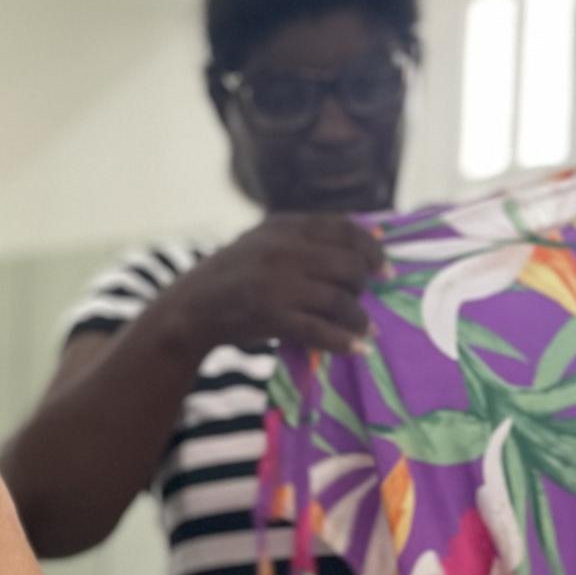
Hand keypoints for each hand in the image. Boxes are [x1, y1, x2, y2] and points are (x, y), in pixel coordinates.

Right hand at [169, 213, 386, 353]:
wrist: (191, 307)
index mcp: (284, 225)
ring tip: (365, 329)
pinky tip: (357, 348)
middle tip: (363, 300)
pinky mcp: (271, 314)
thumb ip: (308, 239)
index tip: (385, 267)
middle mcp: (283, 249)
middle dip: (364, 285)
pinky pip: (320, 329)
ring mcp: (277, 282)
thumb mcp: (266, 242)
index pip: (344, 229)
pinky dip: (343, 341)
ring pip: (340, 299)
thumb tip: (374, 235)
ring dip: (359, 318)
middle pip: (348, 265)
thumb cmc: (235, 276)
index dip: (372, 249)